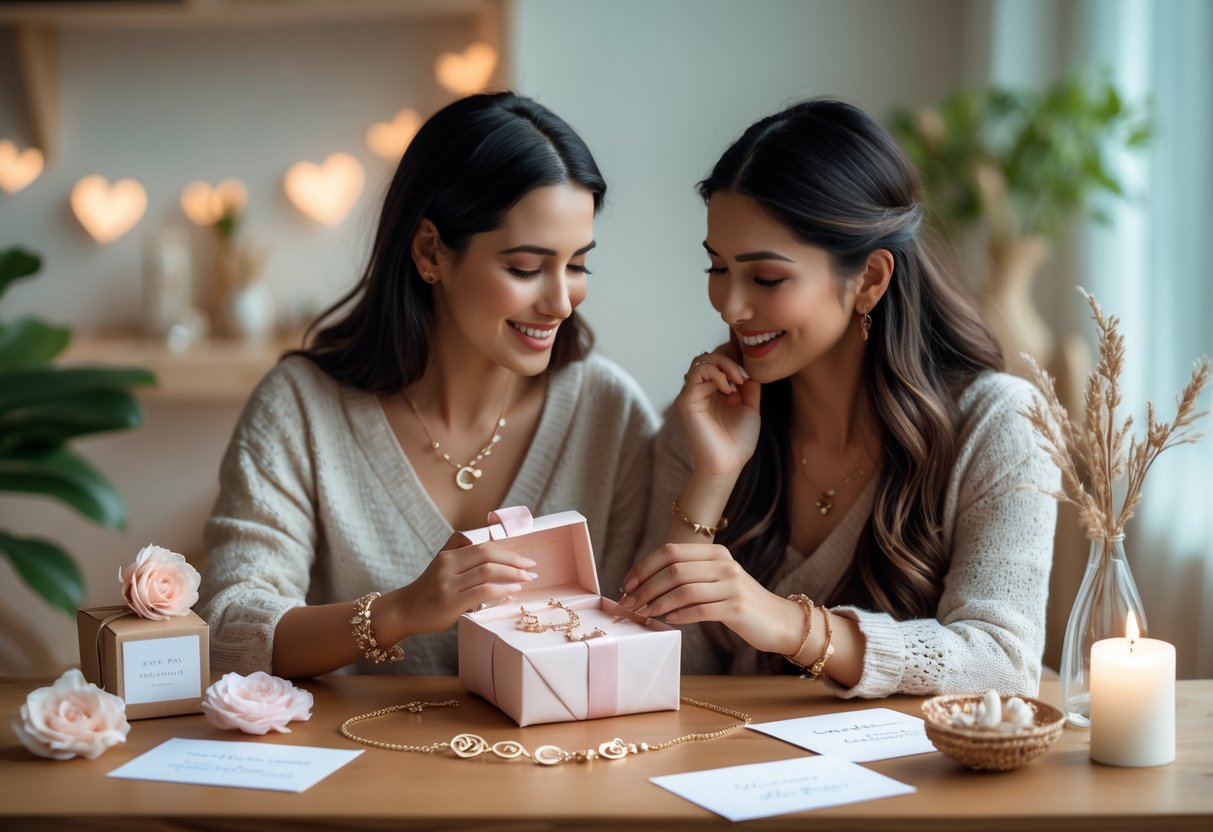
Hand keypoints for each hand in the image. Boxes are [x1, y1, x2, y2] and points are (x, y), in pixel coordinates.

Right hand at [396, 532, 535, 634]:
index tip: (524, 558)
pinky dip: (502, 589)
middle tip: (531, 566)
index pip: (484, 546)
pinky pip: (483, 591)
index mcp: (448, 555)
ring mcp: (449, 584)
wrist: (404, 611)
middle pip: (487, 554)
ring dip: (513, 574)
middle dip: (514, 560)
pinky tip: (513, 590)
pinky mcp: (451, 602)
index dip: (508, 551)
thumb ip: (459, 550)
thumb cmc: (428, 590)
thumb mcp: (440, 564)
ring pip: (488, 571)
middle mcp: (447, 566)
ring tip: (526, 578)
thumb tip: (489, 543)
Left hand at [620, 542, 798, 655]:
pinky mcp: (736, 607)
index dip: (644, 567)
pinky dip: (678, 614)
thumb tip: (644, 586)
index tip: (627, 584)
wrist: (779, 621)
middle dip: (645, 587)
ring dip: (657, 602)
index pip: (670, 552)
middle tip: (630, 603)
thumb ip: (688, 577)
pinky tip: (667, 620)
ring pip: (683, 589)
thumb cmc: (738, 603)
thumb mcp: (715, 581)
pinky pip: (699, 609)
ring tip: (644, 614)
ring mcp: (732, 584)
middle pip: (673, 569)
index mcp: (714, 553)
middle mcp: (723, 564)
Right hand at [678, 347, 760, 477]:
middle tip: (744, 376)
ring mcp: (693, 393)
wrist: (727, 463)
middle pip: (710, 357)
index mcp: (717, 391)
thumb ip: (750, 386)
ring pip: (702, 360)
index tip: (750, 372)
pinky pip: (697, 372)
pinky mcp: (687, 399)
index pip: (720, 362)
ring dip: (724, 364)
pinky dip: (716, 374)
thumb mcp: (750, 407)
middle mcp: (703, 390)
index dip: (735, 359)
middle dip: (730, 360)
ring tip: (737, 381)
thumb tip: (750, 366)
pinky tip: (728, 389)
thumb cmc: (738, 441)